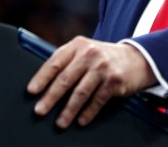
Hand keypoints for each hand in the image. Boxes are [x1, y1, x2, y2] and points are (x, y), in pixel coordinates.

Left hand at [26, 36, 156, 128]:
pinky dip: (88, 112)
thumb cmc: (102, 58)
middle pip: (66, 79)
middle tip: (40, 110)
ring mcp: (103, 67)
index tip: (32, 91)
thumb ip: (67, 61)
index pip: (55, 62)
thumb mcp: (85, 51)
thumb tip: (43, 84)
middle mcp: (90, 54)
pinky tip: (81, 121)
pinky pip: (97, 100)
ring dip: (68, 110)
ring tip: (60, 122)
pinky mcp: (115, 80)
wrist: (135, 59)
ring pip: (81, 92)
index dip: (42, 78)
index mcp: (77, 45)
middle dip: (51, 97)